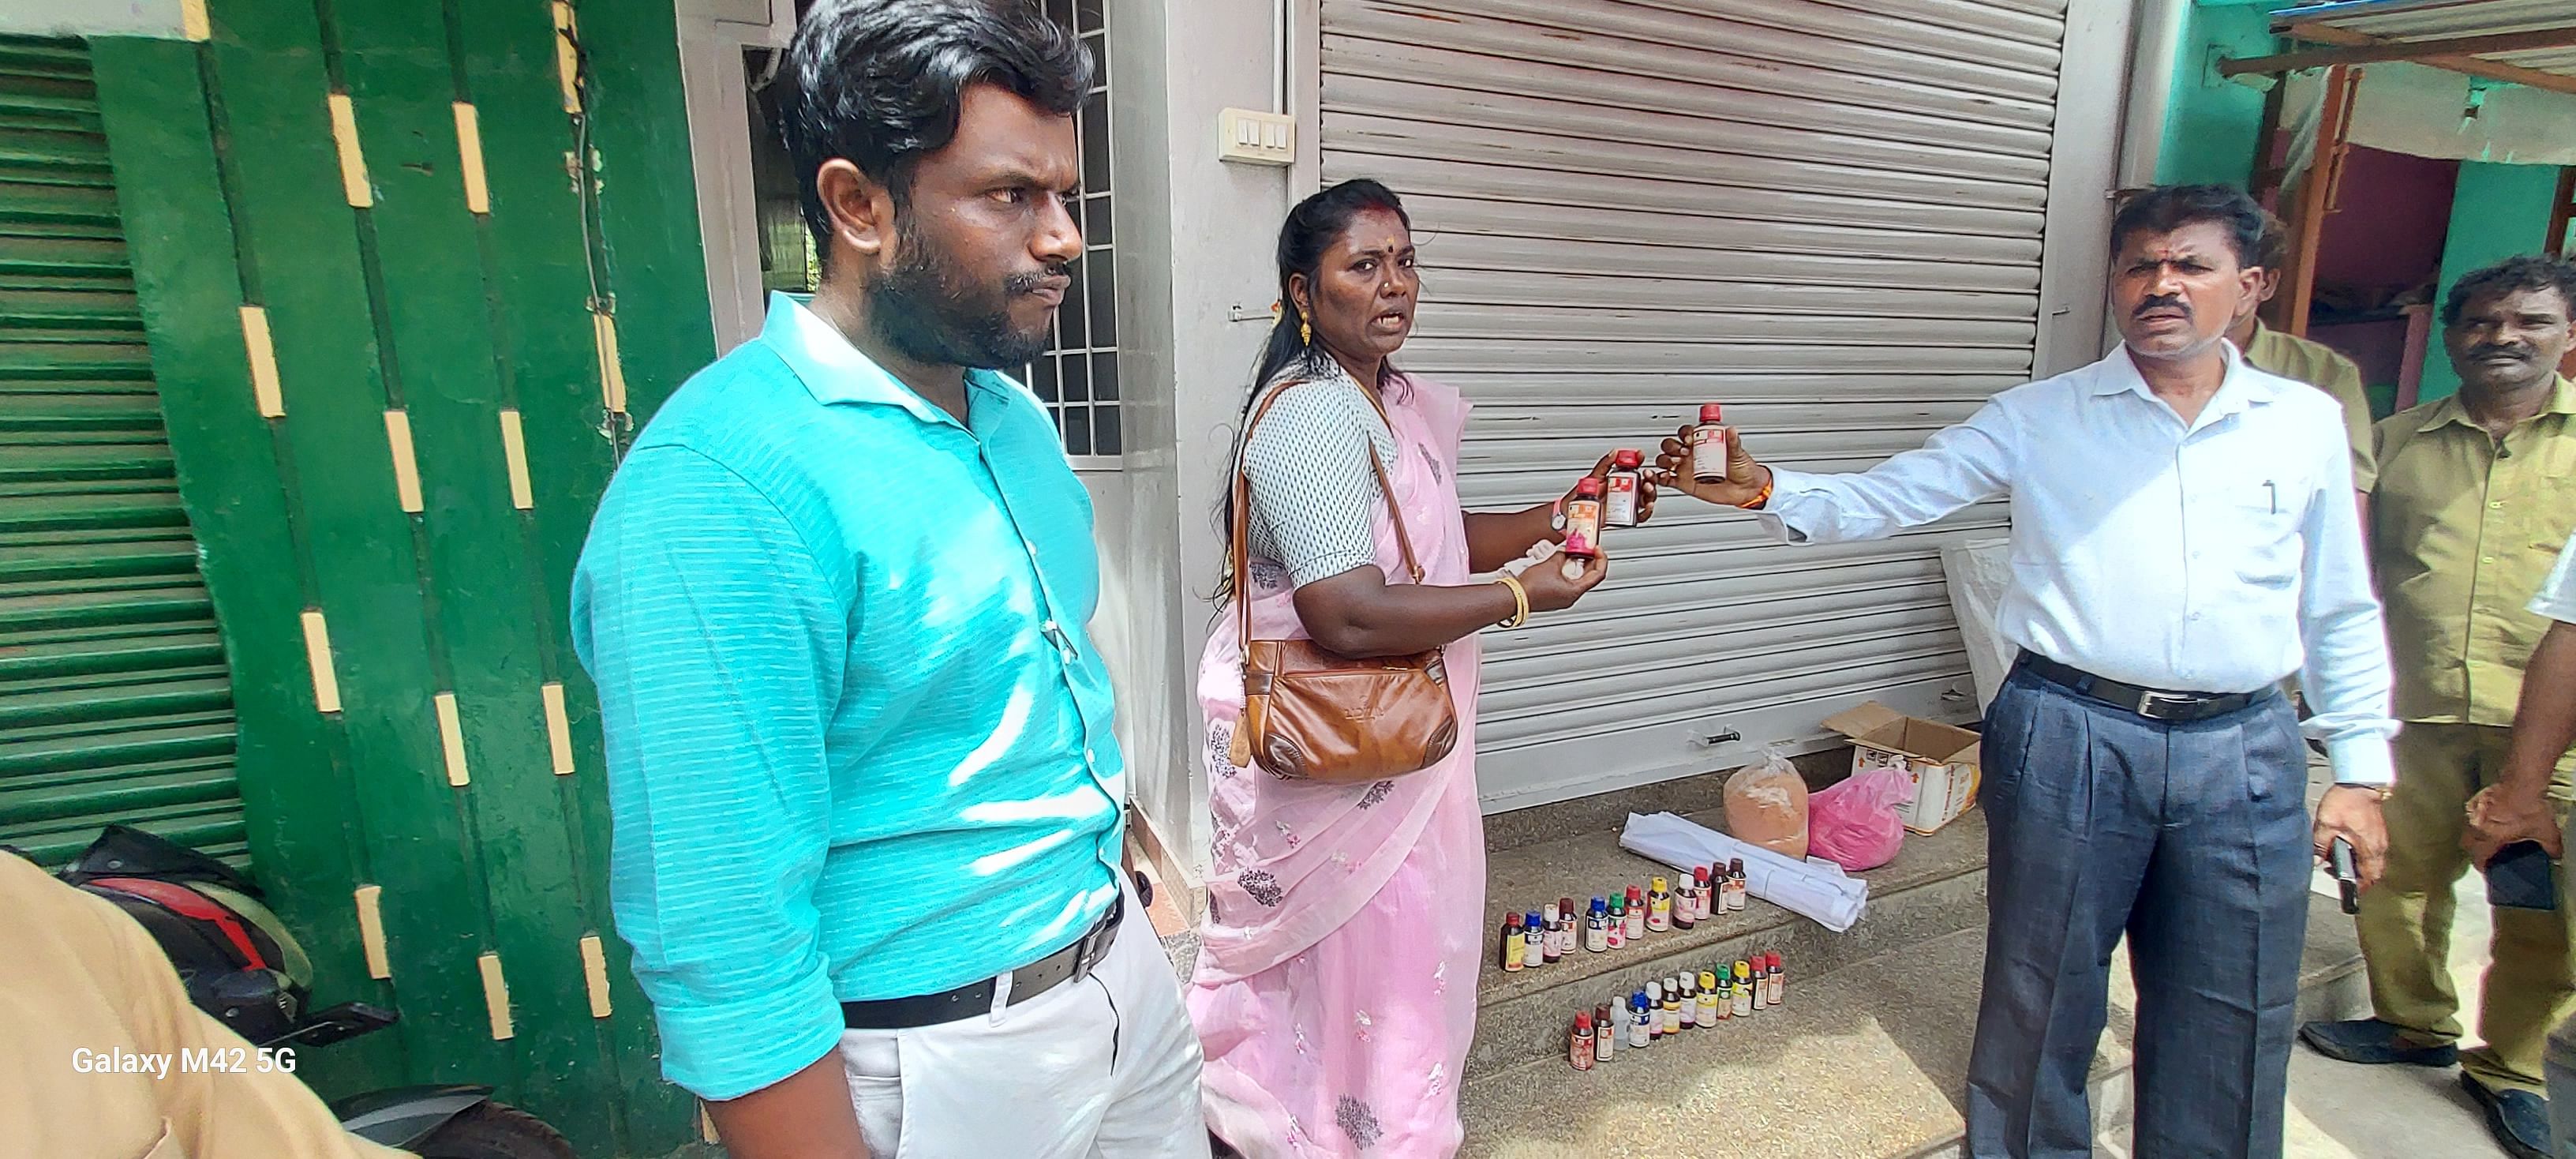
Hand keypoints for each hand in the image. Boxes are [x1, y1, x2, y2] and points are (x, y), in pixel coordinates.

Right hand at [1515, 544, 1607, 612]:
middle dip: (1588, 561)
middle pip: (1589, 578)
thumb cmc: (1530, 587)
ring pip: (1577, 580)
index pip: (1598, 574)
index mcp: (1575, 591)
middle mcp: (1571, 597)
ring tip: (1573, 553)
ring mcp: (1562, 598)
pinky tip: (1561, 563)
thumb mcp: (1550, 564)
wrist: (1514, 597)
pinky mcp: (1554, 597)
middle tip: (1586, 549)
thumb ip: (1563, 555)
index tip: (1597, 549)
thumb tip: (1566, 551)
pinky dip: (1567, 572)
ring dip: (1577, 566)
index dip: (1601, 559)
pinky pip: (1566, 583)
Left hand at [1570, 452, 1659, 525]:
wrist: (1573, 512)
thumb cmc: (1582, 494)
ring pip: (1646, 498)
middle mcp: (1625, 491)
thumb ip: (1605, 464)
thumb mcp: (1594, 476)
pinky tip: (1647, 506)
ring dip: (1651, 493)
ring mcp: (1626, 504)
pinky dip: (1647, 512)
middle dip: (1650, 479)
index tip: (1641, 456)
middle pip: (1645, 483)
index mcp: (1619, 479)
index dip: (1640, 462)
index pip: (1635, 468)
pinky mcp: (1625, 517)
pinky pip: (1640, 515)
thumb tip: (1615, 452)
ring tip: (1647, 489)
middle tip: (1646, 476)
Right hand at [1654, 423, 1770, 507]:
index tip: (1690, 438)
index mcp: (1703, 443)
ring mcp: (1687, 468)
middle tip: (1683, 453)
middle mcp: (1692, 454)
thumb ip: (1733, 442)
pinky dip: (1661, 478)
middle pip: (1671, 445)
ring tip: (1675, 464)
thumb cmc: (1743, 469)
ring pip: (1666, 460)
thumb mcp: (1739, 453)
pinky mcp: (1684, 483)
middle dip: (1672, 447)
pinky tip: (1664, 476)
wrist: (1746, 490)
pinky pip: (1667, 479)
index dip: (1685, 433)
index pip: (1687, 432)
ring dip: (1666, 460)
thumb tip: (1731, 430)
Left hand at [2313, 785, 2388, 891]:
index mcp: (2369, 849)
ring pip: (2371, 861)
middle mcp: (2379, 847)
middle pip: (2372, 872)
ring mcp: (2380, 839)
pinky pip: (2370, 850)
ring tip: (2335, 855)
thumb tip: (2316, 861)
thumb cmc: (2346, 802)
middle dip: (2355, 876)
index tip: (2346, 889)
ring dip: (2356, 863)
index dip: (2359, 887)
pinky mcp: (2378, 832)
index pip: (2370, 878)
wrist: (2360, 782)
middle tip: (2334, 870)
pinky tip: (2343, 844)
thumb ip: (2320, 845)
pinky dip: (2358, 853)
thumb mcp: (2327, 823)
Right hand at [2465, 784, 2563, 866]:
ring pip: (2467, 827)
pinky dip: (2478, 818)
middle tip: (2484, 852)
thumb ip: (2550, 847)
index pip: (2479, 859)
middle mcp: (2477, 827)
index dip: (2482, 867)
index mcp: (2490, 840)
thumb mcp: (2546, 832)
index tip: (2486, 871)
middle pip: (2466, 844)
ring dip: (2474, 833)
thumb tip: (2555, 855)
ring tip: (2486, 834)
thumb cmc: (2529, 808)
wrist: (2522, 783)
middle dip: (2473, 850)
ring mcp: (2475, 812)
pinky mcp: (2476, 799)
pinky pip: (2472, 813)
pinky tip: (2489, 816)